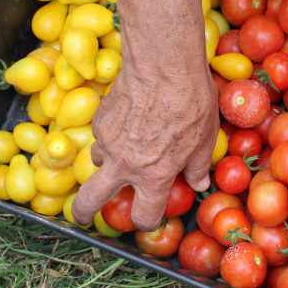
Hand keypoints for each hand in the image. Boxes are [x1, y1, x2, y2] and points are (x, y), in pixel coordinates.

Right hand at [71, 59, 217, 230]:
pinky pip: (100, 137)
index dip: (147, 221)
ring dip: (105, 166)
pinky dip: (110, 137)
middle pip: (89, 202)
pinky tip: (127, 122)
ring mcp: (106, 142)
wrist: (165, 66)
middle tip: (82, 216)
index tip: (148, 217)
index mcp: (154, 176)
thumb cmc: (192, 102)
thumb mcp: (205, 139)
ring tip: (123, 153)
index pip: (143, 215)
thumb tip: (199, 184)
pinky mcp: (99, 120)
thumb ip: (197, 167)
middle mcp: (124, 165)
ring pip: (95, 164)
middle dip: (82, 213)